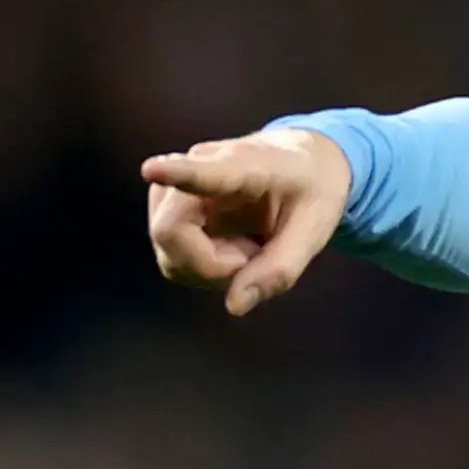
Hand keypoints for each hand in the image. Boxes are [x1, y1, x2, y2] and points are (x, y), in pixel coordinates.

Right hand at [142, 129, 351, 315]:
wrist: (304, 162)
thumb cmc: (311, 189)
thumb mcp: (315, 228)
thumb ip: (280, 267)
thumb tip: (234, 305)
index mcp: (247, 165)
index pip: (205, 171)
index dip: (176, 172)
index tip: (153, 168)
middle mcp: (199, 167)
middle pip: (171, 232)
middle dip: (213, 265)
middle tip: (256, 256)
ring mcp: (178, 187)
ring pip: (170, 253)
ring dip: (211, 268)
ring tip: (250, 248)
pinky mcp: (169, 209)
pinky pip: (174, 258)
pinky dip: (205, 267)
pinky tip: (234, 250)